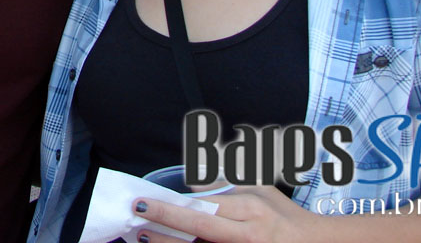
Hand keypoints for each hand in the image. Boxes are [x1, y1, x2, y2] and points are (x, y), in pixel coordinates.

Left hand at [133, 185, 324, 242]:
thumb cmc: (282, 216)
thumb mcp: (258, 189)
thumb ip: (225, 182)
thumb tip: (192, 182)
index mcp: (251, 210)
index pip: (205, 206)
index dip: (174, 205)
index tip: (146, 199)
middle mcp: (249, 235)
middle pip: (201, 228)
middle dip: (166, 221)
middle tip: (137, 213)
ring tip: (143, 237)